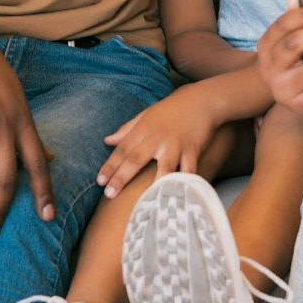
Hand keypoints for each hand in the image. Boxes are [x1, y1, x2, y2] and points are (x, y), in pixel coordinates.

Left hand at [98, 83, 219, 194]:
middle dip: (121, 177)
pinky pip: (188, 170)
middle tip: (109, 194)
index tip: (99, 181)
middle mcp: (158, 138)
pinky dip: (183, 184)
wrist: (203, 100)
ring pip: (163, 168)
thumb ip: (127, 129)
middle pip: (136, 159)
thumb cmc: (172, 108)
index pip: (123, 149)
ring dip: (153, 185)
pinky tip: (178, 197)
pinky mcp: (192, 150)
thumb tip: (107, 141)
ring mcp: (176, 145)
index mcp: (144, 128)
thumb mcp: (147, 114)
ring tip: (144, 201)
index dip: (110, 165)